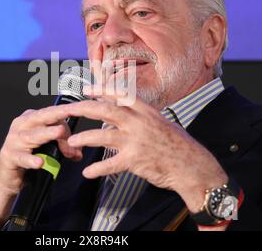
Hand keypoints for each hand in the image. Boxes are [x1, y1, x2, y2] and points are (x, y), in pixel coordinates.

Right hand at [0, 107, 82, 229]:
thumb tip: (78, 151)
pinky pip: (22, 158)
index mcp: (32, 118)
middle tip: (72, 111)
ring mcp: (14, 140)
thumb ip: (64, 146)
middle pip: (42, 118)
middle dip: (58, 114)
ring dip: (47, 134)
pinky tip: (39, 162)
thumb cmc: (28, 154)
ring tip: (59, 132)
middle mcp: (22, 125)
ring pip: (33, 135)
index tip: (81, 109)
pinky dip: (31, 160)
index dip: (67, 114)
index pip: (52, 113)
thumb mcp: (48, 146)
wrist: (8, 174)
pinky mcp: (10, 156)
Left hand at [63, 87, 227, 214]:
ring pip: (104, 136)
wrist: (192, 166)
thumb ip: (142, 116)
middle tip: (69, 110)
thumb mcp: (162, 122)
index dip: (102, 90)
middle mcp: (140, 123)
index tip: (87, 89)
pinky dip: (97, 169)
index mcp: (147, 112)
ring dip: (85, 138)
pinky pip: (111, 164)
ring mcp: (136, 141)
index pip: (121, 95)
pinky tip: (87, 172)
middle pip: (107, 111)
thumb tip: (124, 108)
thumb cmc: (178, 145)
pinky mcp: (135, 160)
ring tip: (72, 141)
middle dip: (86, 108)